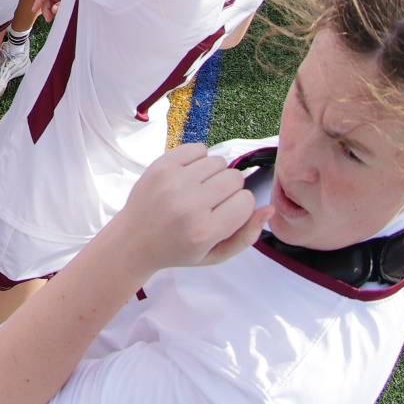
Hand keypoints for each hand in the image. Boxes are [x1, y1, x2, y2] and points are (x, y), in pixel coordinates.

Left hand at [111, 145, 270, 275]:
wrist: (133, 240)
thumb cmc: (178, 250)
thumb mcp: (215, 255)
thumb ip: (247, 235)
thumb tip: (269, 209)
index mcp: (205, 230)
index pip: (246, 201)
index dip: (241, 207)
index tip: (226, 214)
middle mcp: (189, 204)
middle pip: (235, 178)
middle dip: (230, 189)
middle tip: (212, 202)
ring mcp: (173, 182)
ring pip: (219, 161)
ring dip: (215, 174)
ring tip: (200, 189)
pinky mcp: (161, 165)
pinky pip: (198, 148)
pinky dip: (199, 160)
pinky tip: (190, 176)